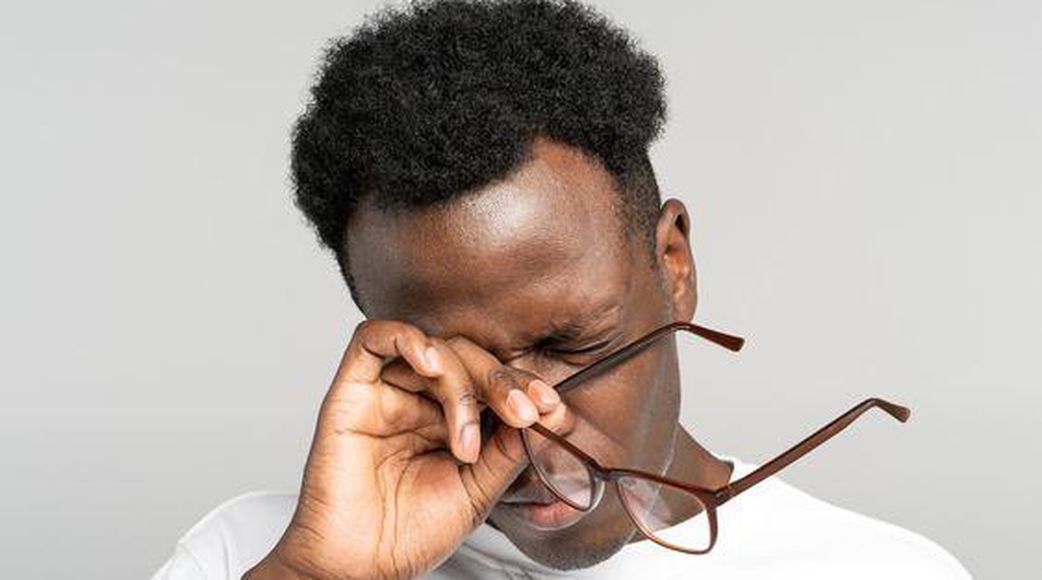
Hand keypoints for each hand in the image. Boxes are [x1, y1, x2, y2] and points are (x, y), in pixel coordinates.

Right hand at [245, 320, 569, 579]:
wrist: (361, 565)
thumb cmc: (411, 533)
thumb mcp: (480, 489)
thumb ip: (509, 449)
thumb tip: (547, 414)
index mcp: (450, 419)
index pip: (491, 379)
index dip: (524, 385)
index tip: (552, 408)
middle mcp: (419, 400)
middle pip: (465, 356)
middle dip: (500, 381)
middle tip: (523, 413)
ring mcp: (387, 393)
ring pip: (432, 348)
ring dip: (461, 382)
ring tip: (467, 438)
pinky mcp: (351, 391)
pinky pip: (373, 339)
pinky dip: (406, 339)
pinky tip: (429, 362)